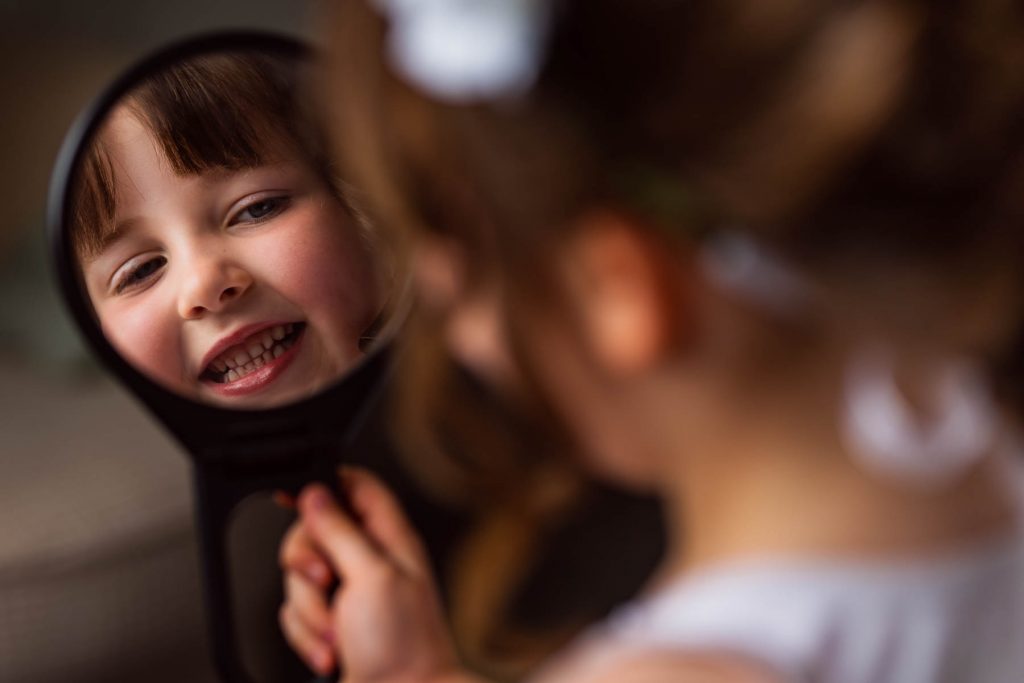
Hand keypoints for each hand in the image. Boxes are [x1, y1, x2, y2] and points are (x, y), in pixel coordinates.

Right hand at [279, 467, 460, 682]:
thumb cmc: (406, 648)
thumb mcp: (373, 578)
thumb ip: (342, 532)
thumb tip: (316, 494)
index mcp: (389, 540)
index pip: (356, 487)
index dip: (323, 482)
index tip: (291, 494)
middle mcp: (368, 564)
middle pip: (314, 533)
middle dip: (306, 563)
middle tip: (325, 583)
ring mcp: (349, 597)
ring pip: (299, 579)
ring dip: (310, 612)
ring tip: (337, 632)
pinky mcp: (331, 628)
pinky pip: (295, 616)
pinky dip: (306, 637)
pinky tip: (332, 653)